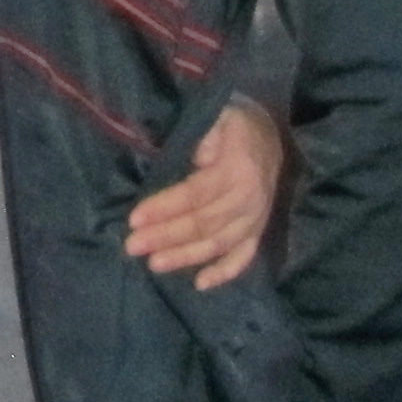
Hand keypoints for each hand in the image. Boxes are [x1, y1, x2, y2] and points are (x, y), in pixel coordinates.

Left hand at [124, 98, 284, 290]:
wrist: (269, 134)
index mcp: (236, 169)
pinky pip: (243, 257)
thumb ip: (197, 138)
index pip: (195, 194)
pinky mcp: (258, 231)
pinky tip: (200, 284)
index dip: (165, 207)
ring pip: (218, 244)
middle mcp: (249, 199)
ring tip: (154, 264)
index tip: (134, 219)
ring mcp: (256, 219)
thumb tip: (173, 161)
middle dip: (166, 236)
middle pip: (203, 223)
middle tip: (133, 246)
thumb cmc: (231, 125)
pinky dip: (224, 272)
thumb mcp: (215, 118)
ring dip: (185, 256)